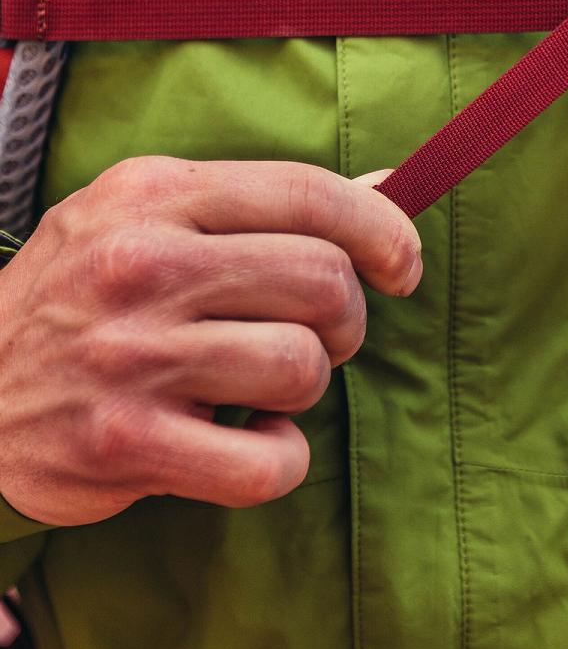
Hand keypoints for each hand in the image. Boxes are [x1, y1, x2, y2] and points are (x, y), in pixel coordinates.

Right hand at [0, 157, 421, 525]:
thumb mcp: (152, 217)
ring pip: (302, 367)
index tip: (402, 266)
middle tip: (315, 335)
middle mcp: (141, 265)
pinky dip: (279, 458)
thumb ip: (265, 203)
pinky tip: (245, 440)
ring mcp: (130, 356)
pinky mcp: (124, 444)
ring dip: (306, 386)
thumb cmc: (85, 296)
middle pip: (323, 281)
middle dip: (345, 318)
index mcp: (154, 193)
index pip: (309, 192)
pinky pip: (270, 462)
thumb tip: (388, 186)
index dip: (383, 230)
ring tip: (260, 387)